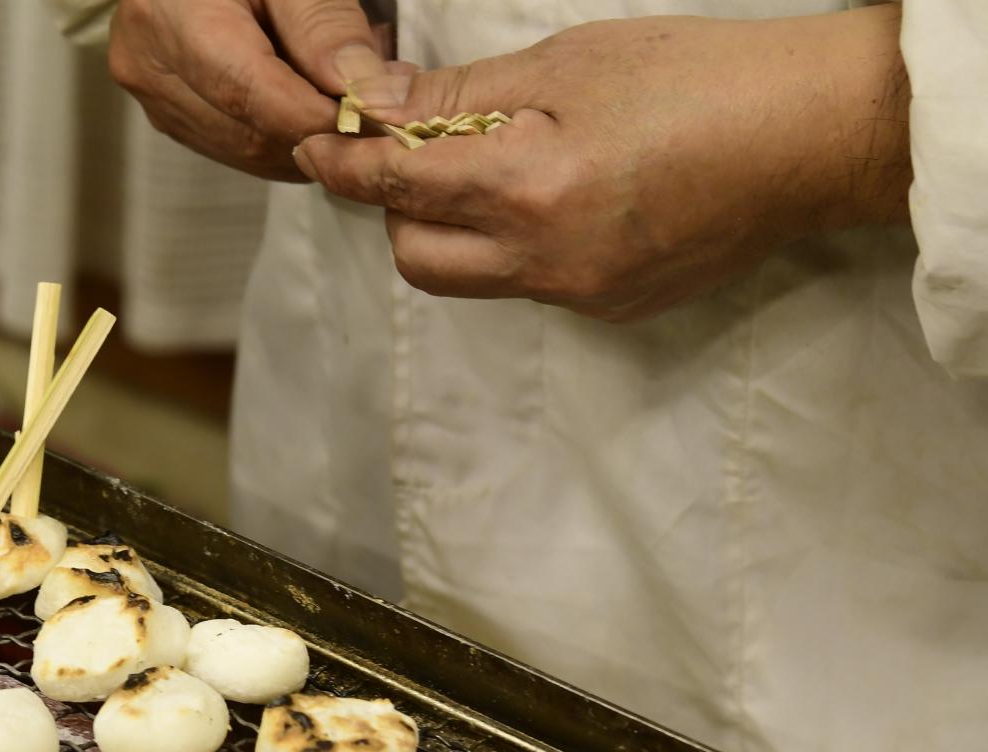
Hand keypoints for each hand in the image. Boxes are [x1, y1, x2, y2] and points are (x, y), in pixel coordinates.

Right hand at [109, 0, 392, 179]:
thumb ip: (324, 25)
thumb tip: (366, 93)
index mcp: (167, 15)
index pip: (244, 90)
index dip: (314, 114)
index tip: (374, 115)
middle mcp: (150, 68)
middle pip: (247, 130)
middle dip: (320, 128)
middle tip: (379, 105)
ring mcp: (157, 100)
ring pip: (247, 151)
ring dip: (309, 138)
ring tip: (353, 100)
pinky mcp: (173, 116)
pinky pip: (238, 148)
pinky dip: (287, 138)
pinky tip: (318, 108)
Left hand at [293, 8, 910, 319]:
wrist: (813, 137)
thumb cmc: (700, 78)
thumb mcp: (568, 64)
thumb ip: (463, 97)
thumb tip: (377, 103)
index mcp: (532, 191)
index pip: (401, 186)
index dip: (348, 163)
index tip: (317, 144)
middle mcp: (547, 262)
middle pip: (417, 257)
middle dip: (400, 206)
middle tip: (420, 152)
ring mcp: (582, 295)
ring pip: (471, 280)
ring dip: (453, 231)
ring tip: (492, 170)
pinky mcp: (613, 309)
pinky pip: (528, 288)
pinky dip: (512, 248)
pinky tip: (555, 199)